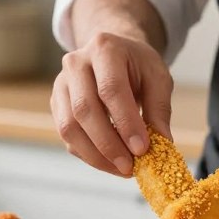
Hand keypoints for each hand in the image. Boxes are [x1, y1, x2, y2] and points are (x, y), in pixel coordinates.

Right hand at [51, 31, 173, 176]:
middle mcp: (76, 63)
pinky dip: (89, 155)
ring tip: (122, 169)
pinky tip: (110, 163)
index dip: (126, 122)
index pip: (111, 89)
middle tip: (130, 167)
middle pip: (84, 109)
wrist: (114, 55)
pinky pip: (68, 137)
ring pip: (69, 127)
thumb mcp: (158, 78)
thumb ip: (159, 109)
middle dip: (108, 144)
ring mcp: (61, 84)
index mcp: (104, 48)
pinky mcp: (57, 104)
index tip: (142, 149)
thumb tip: (162, 144)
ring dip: (96, 155)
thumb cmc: (138, 67)